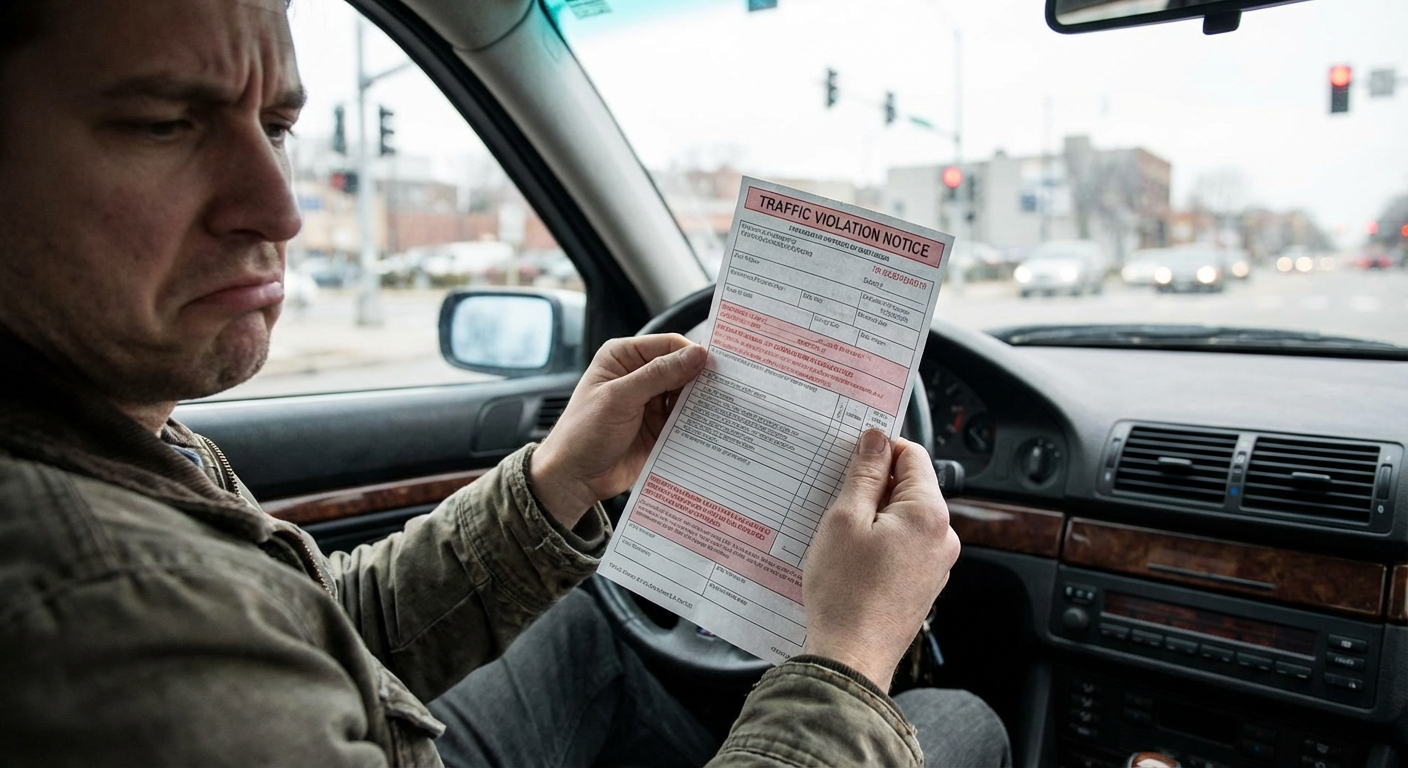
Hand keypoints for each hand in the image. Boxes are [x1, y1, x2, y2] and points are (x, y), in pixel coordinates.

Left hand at [529, 334, 706, 528]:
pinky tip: (712, 427)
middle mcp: (640, 376)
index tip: (717, 367)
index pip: (669, 345)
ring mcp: (651, 403)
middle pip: (683, 369)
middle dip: (702, 379)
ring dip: (702, 402)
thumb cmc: (583, 433)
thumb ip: (658, 375)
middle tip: (728, 389)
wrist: (574, 478)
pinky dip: (698, 423)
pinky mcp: (660, 427)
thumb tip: (696, 355)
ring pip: (688, 395)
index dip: (693, 354)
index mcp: (624, 357)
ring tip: (723, 410)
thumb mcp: (619, 398)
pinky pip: (686, 420)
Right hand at [801, 429, 959, 689]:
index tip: (850, 461)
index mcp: (929, 513)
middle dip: (873, 488)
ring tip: (840, 538)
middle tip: (836, 504)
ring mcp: (936, 563)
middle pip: (909, 487)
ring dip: (873, 517)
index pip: (911, 454)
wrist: (851, 657)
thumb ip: (864, 474)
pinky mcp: (924, 584)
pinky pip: (902, 546)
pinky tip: (851, 559)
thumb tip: (875, 438)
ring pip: (903, 518)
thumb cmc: (845, 593)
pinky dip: (878, 543)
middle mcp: (943, 536)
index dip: (878, 452)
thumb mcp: (844, 520)